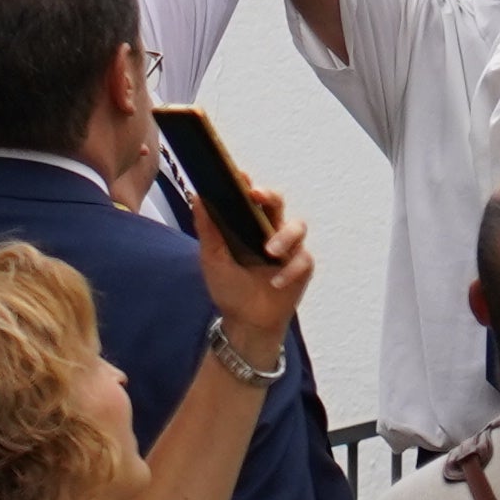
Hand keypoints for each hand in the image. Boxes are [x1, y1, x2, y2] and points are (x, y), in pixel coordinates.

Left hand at [189, 173, 317, 348]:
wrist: (245, 323)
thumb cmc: (229, 288)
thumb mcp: (212, 260)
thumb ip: (208, 230)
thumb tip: (197, 196)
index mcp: (249, 225)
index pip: (251, 199)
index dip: (248, 185)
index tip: (240, 176)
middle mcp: (271, 231)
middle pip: (277, 203)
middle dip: (270, 196)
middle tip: (258, 196)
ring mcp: (288, 248)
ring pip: (298, 226)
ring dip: (285, 236)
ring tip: (270, 252)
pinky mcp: (301, 268)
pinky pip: (302, 260)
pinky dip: (289, 270)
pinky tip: (276, 282)